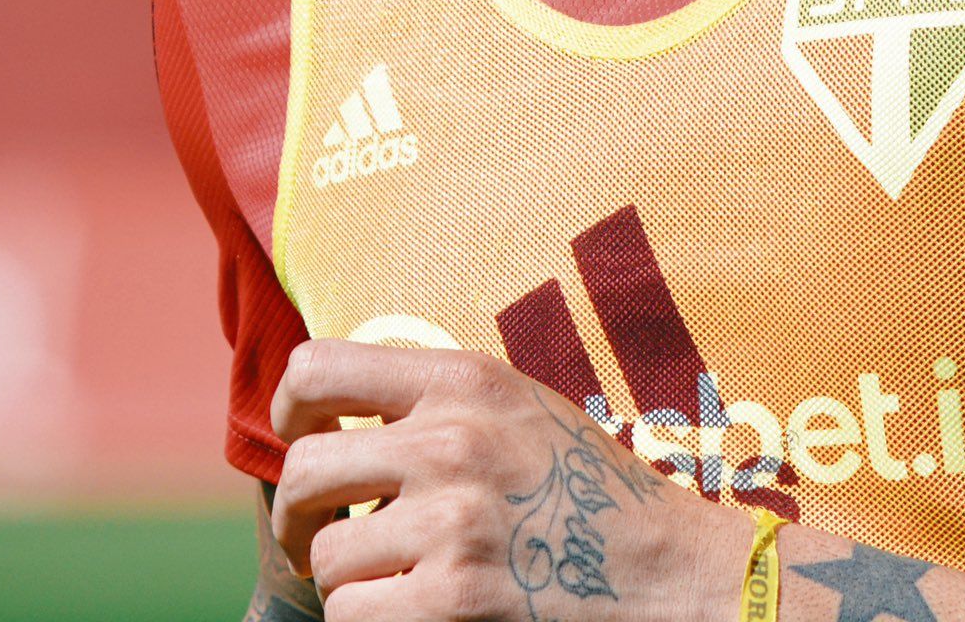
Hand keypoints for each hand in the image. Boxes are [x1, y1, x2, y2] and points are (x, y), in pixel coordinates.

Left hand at [269, 338, 750, 621]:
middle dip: (299, 515)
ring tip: (389, 581)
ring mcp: (453, 524)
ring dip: (345, 582)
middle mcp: (452, 441)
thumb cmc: (587, 492)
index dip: (291, 410)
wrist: (673, 573)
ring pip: (325, 557)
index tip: (304, 439)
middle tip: (321, 536)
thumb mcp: (519, 409)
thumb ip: (438, 398)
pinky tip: (412, 613)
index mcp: (465, 380)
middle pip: (305, 472)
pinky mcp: (453, 602)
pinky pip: (351, 615)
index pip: (318, 368)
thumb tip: (333, 408)